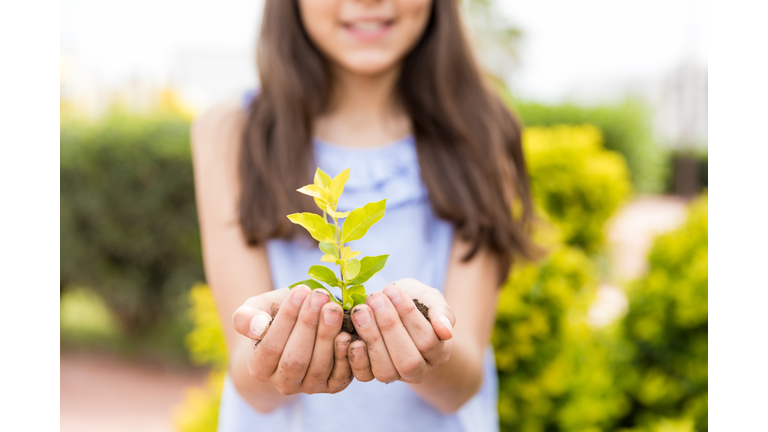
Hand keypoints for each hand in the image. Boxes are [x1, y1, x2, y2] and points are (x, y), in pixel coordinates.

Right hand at [231, 285, 353, 394]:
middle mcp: (283, 383)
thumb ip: (246, 316)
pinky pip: (339, 376)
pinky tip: (347, 333)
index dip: (286, 319)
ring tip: (333, 308)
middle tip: (320, 296)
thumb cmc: (275, 315)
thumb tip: (256, 327)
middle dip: (309, 325)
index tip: (300, 290)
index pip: (271, 346)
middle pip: (296, 359)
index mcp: (260, 367)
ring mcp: (309, 386)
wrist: (298, 328)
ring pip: (318, 367)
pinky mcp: (332, 385)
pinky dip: (344, 356)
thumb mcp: (257, 309)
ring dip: (328, 336)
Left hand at [347, 278, 455, 383]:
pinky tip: (348, 333)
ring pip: (386, 371)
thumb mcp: (430, 299)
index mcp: (439, 352)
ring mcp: (395, 376)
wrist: (393, 308)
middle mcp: (419, 370)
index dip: (409, 315)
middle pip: (408, 360)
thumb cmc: (415, 301)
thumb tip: (446, 331)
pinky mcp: (372, 375)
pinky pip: (364, 375)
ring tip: (360, 310)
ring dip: (371, 338)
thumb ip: (441, 312)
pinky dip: (355, 357)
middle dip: (389, 327)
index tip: (392, 289)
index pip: (427, 340)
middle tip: (374, 299)